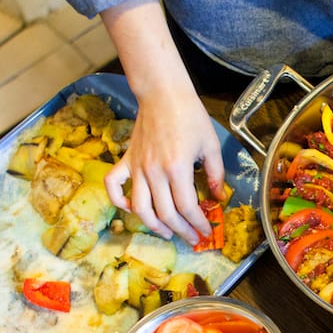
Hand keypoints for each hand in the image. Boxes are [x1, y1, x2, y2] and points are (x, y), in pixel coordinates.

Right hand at [104, 84, 226, 243]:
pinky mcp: (127, 161)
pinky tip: (132, 209)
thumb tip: (218, 197)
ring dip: (154, 226)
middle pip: (166, 214)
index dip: (198, 224)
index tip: (206, 231)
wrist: (163, 94)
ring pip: (141, 208)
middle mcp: (155, 172)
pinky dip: (119, 202)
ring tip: (167, 233)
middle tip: (192, 238)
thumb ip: (216, 174)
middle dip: (181, 231)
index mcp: (178, 168)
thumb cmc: (190, 116)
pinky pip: (114, 186)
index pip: (187, 207)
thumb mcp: (211, 145)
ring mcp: (138, 168)